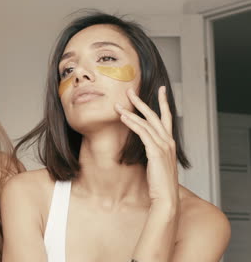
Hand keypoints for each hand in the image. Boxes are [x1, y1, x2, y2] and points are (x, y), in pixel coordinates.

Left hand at [115, 86, 178, 207]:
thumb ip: (152, 151)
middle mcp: (168, 141)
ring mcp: (163, 146)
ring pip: (146, 123)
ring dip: (131, 112)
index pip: (167, 117)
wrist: (166, 198)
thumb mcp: (157, 163)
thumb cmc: (160, 183)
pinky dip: (132, 124)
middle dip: (142, 102)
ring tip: (118, 105)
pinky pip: (142, 133)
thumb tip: (143, 146)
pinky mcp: (156, 152)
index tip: (161, 90)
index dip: (164, 103)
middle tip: (130, 91)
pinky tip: (123, 118)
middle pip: (155, 115)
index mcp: (170, 143)